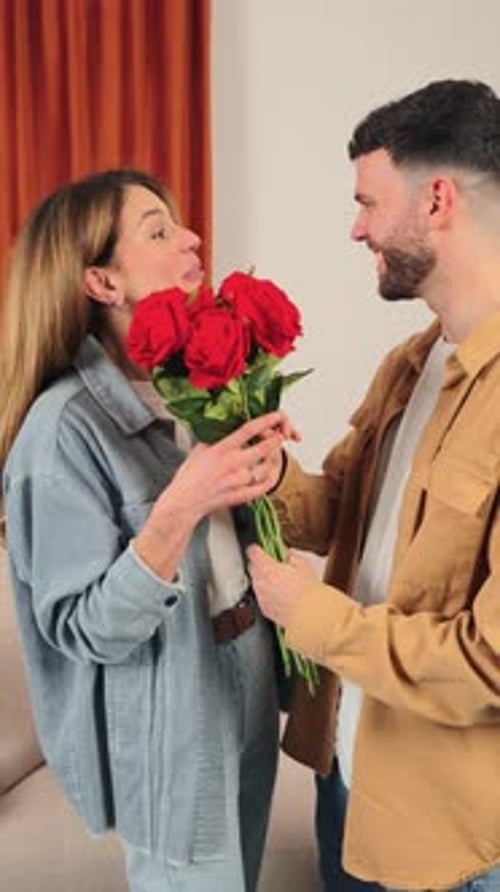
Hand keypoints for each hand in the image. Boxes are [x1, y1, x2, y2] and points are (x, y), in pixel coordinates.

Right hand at [152, 411, 299, 528]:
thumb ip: (216, 439)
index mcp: (221, 449)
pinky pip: (265, 486)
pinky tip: (273, 472)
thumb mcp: (199, 449)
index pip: (248, 430)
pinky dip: (273, 477)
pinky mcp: (242, 495)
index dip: (265, 421)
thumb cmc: (189, 478)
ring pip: (267, 466)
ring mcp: (239, 481)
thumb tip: (226, 430)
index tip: (275, 417)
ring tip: (275, 453)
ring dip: (275, 458)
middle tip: (279, 436)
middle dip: (276, 440)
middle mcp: (233, 464)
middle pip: (264, 448)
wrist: (184, 502)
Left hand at [246, 544, 318, 626]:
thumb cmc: (307, 590)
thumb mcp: (303, 565)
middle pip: (252, 568)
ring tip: (279, 583)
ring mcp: (261, 596)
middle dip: (259, 565)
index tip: (257, 549)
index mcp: (267, 567)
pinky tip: (279, 596)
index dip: (255, 550)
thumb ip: (292, 556)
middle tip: (271, 566)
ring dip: (263, 581)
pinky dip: (267, 595)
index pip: (253, 553)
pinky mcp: (265, 609)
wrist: (309, 613)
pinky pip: (261, 598)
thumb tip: (289, 555)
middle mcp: (260, 581)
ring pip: (256, 584)